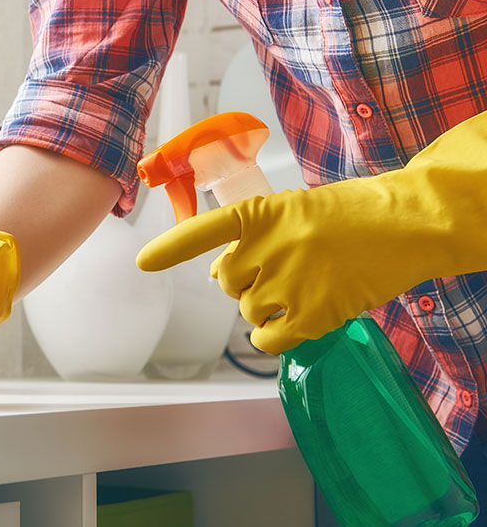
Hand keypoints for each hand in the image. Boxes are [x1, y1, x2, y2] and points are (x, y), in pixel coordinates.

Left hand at [135, 111, 486, 354]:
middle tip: (279, 272)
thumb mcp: (295, 211)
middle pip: (227, 281)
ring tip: (300, 290)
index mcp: (260, 214)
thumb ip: (256, 236)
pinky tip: (290, 325)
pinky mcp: (312, 313)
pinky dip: (272, 337)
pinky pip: (269, 338)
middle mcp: (267, 247)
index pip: (203, 231)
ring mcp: (288, 281)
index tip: (142, 263)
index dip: (170, 249)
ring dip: (264, 308)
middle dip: (243, 282)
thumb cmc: (351, 214)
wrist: (405, 224)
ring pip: (247, 310)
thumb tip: (221, 272)